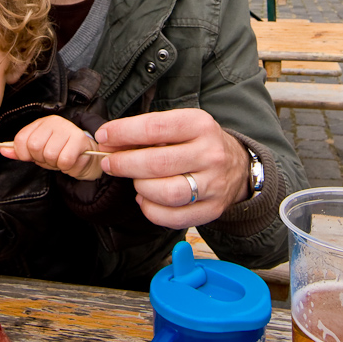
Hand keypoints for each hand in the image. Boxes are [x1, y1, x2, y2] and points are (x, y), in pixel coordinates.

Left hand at [0, 115, 102, 179]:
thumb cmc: (61, 152)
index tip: (34, 156)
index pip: (21, 139)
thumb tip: (2, 150)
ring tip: (62, 159)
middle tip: (51, 158)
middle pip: (34, 147)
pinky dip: (66, 167)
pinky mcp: (80, 140)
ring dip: (55, 164)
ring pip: (49, 154)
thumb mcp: (38, 151)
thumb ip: (20, 151)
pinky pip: (64, 160)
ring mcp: (68, 129)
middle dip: (41, 159)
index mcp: (41, 123)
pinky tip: (71, 161)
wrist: (88, 156)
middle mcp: (54, 122)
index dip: (24, 154)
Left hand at [94, 109, 248, 229]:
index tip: (104, 137)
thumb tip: (109, 141)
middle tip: (109, 163)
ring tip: (135, 180)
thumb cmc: (197, 142)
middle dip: (124, 163)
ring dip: (140, 187)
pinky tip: (145, 199)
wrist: (238, 166)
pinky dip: (151, 210)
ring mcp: (213, 184)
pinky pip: (174, 217)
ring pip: (166, 193)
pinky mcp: (212, 209)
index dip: (124, 133)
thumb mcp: (179, 125)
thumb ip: (147, 132)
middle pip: (157, 163)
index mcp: (199, 124)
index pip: (155, 127)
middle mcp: (210, 154)